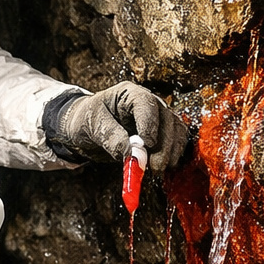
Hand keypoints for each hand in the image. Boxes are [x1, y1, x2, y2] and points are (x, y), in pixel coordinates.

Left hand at [58, 82, 188, 168]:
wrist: (86, 129)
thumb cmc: (87, 120)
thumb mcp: (93, 126)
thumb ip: (112, 138)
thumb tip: (133, 155)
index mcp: (129, 94)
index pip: (146, 103)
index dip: (149, 124)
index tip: (147, 144)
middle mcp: (148, 103)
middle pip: (167, 119)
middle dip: (163, 145)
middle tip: (155, 166)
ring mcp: (158, 118)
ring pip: (176, 131)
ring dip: (171, 151)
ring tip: (158, 169)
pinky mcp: (162, 133)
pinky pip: (176, 141)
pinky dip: (174, 155)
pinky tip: (164, 168)